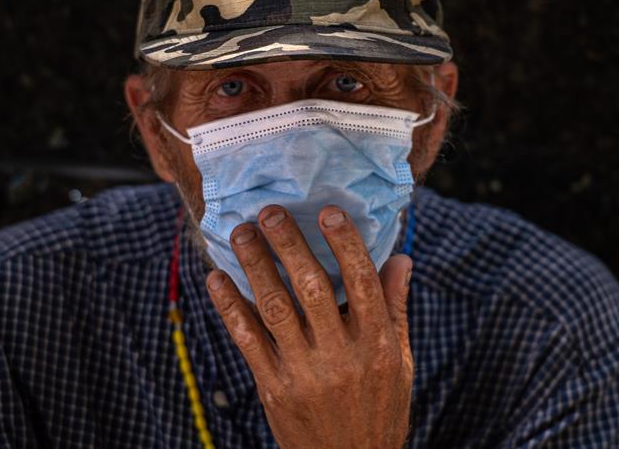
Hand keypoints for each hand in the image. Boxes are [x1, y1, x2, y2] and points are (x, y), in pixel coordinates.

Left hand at [205, 204, 413, 448]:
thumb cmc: (379, 408)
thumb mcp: (400, 362)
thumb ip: (396, 308)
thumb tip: (402, 258)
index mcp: (378, 345)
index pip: (363, 283)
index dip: (345, 244)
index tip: (328, 211)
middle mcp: (343, 356)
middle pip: (312, 288)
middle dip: (289, 246)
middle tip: (270, 212)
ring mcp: (305, 373)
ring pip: (275, 308)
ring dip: (255, 266)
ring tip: (241, 233)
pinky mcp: (275, 388)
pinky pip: (247, 340)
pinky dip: (229, 307)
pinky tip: (216, 279)